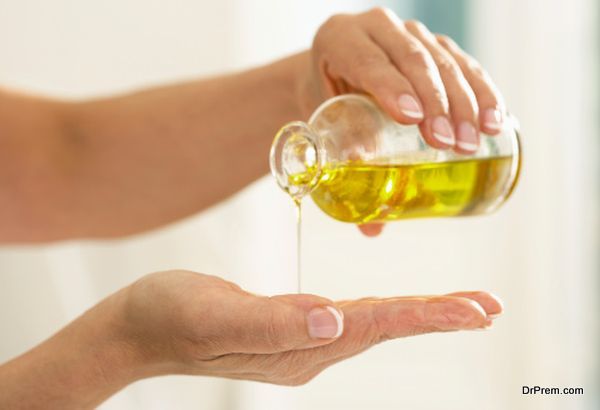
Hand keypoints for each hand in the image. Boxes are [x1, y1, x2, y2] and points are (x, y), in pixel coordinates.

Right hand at [122, 270, 502, 385]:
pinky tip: (394, 307)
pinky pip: (348, 319)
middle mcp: (306, 350)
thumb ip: (274, 322)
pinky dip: (382, 310)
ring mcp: (298, 342)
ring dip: (417, 314)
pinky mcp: (288, 327)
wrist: (137, 328)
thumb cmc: (169, 316)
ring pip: (371, 325)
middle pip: (384, 330)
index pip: (373, 327)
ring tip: (460, 307)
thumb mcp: (215, 315)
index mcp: (296, 347)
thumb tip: (333, 321)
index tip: (476, 310)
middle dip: (438, 317)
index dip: (425, 315)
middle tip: (488, 307)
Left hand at [300, 8, 504, 237]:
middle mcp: (375, 27)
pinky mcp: (436, 44)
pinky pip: (464, 63)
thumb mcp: (324, 127)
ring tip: (475, 141)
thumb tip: (372, 227)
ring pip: (445, 60)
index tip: (412, 120)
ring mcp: (409, 33)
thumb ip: (342, 169)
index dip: (391, 87)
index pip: (368, 61)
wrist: (332, 75)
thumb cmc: (325, 105)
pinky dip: (483, 91)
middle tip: (450, 145)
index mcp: (338, 40)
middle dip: (437, 103)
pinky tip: (496, 119)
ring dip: (465, 102)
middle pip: (413, 60)